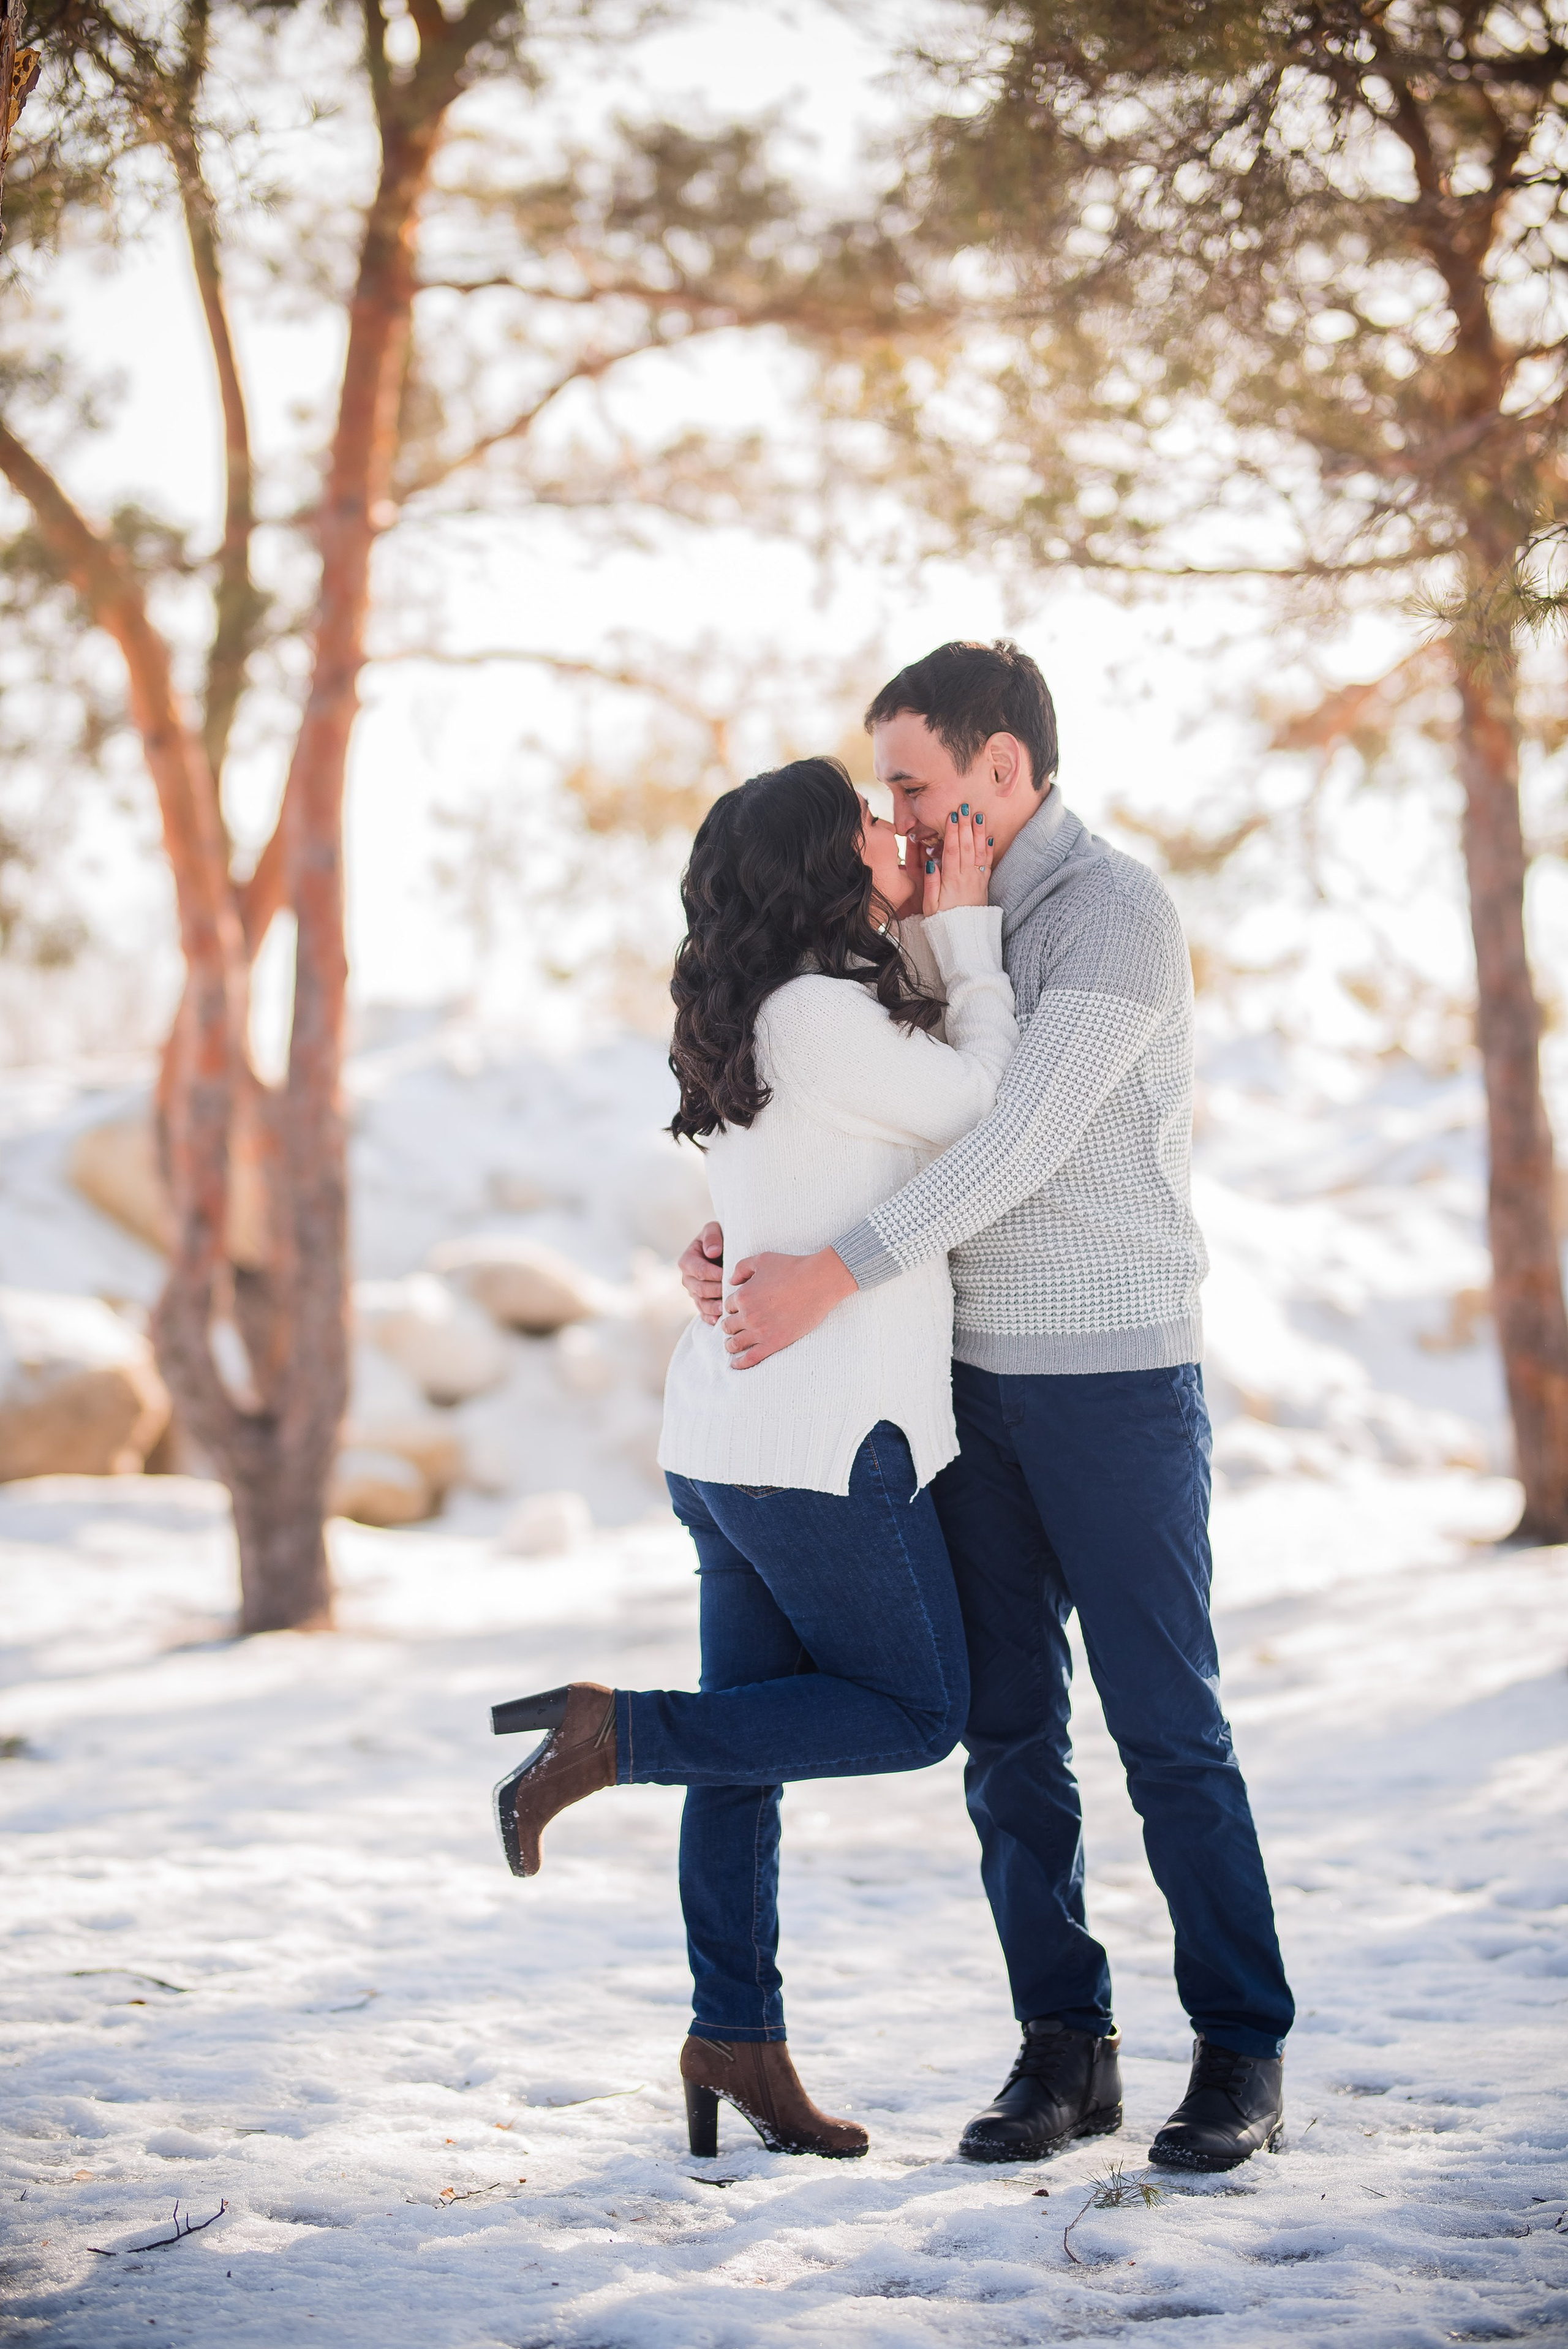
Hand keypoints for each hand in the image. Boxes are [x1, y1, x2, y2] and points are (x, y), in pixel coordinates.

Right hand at [679, 1221, 724, 1325]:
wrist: (721, 1249)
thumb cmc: (717, 1238)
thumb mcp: (713, 1229)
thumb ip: (712, 1237)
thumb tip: (712, 1252)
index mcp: (687, 1261)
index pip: (699, 1270)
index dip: (713, 1274)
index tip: (728, 1275)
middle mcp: (687, 1278)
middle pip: (700, 1288)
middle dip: (716, 1291)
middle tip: (732, 1292)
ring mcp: (693, 1292)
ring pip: (701, 1303)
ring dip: (714, 1307)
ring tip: (726, 1308)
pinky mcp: (701, 1302)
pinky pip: (703, 1312)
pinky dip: (710, 1317)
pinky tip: (719, 1320)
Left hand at [722, 1247, 857, 1368]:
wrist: (818, 1282)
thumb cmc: (792, 1267)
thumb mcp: (762, 1259)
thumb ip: (741, 1268)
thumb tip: (731, 1282)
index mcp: (742, 1296)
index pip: (727, 1306)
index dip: (732, 1307)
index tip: (738, 1310)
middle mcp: (747, 1315)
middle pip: (727, 1326)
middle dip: (729, 1326)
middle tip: (733, 1328)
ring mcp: (760, 1331)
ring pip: (735, 1344)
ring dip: (731, 1345)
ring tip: (732, 1346)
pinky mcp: (774, 1343)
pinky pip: (750, 1358)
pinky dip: (740, 1363)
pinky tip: (735, 1364)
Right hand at [921, 803, 991, 915]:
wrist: (964, 937)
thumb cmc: (943, 921)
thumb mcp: (930, 905)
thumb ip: (931, 882)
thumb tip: (931, 861)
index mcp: (951, 881)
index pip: (952, 851)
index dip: (952, 832)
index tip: (952, 816)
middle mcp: (966, 878)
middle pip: (966, 846)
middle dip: (966, 825)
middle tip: (965, 807)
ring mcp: (977, 880)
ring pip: (979, 852)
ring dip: (979, 833)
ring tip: (979, 816)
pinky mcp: (984, 885)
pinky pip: (987, 864)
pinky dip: (989, 849)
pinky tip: (989, 837)